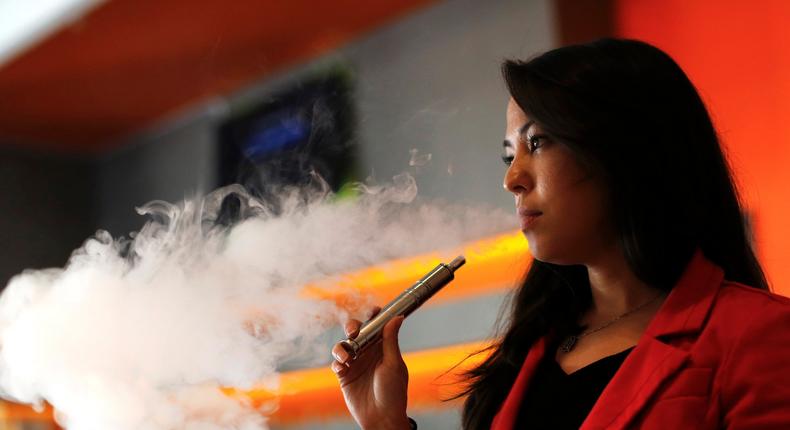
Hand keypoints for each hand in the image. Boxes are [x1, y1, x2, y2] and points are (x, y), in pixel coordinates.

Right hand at [331, 307, 410, 429]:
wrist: (381, 418)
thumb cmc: (393, 392)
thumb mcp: (393, 364)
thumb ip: (390, 340)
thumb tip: (397, 317)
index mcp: (382, 347)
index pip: (377, 326)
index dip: (374, 316)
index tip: (373, 310)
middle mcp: (368, 352)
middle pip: (356, 331)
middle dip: (352, 326)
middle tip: (353, 331)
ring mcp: (356, 363)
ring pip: (343, 345)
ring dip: (342, 348)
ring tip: (347, 358)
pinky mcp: (345, 375)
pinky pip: (336, 363)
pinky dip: (337, 363)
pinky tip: (343, 369)